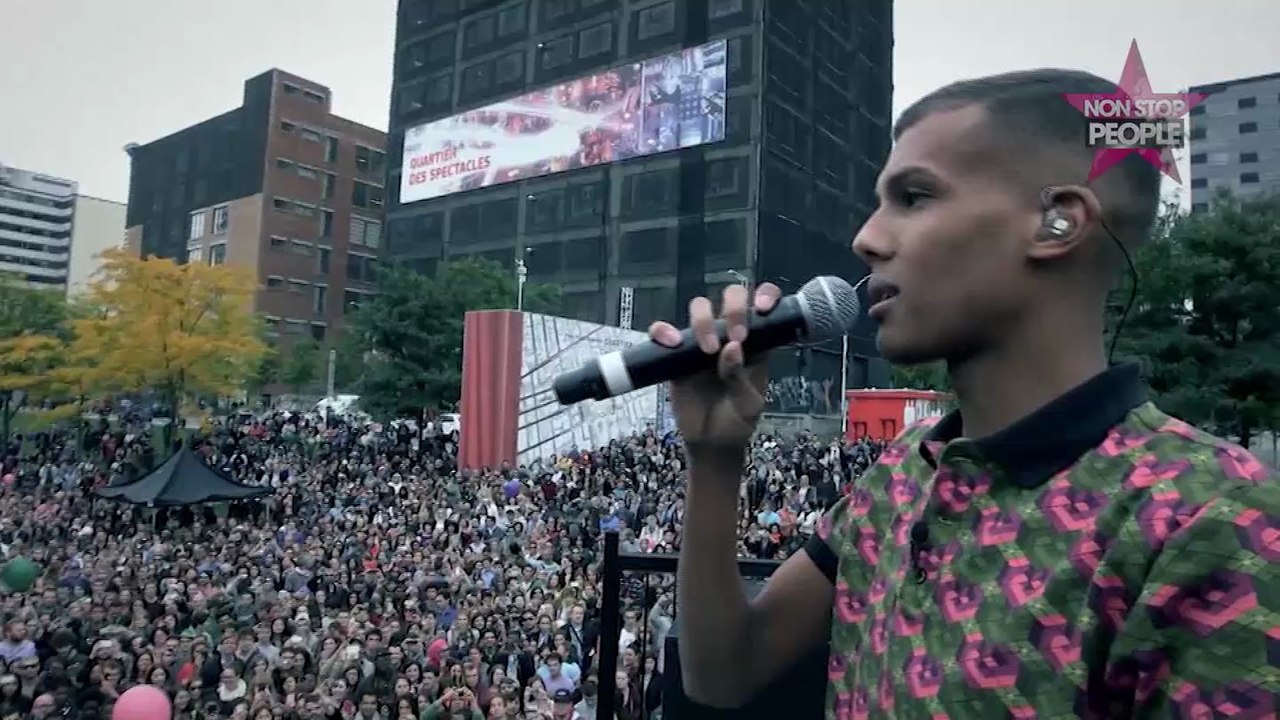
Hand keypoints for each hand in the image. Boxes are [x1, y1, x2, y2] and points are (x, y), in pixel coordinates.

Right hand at [648, 283, 779, 450]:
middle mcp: (730, 334)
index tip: (761, 307)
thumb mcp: (747, 405)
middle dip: (734, 307)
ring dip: (704, 320)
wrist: (710, 443)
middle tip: (736, 336)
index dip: (765, 296)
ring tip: (707, 350)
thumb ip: (740, 378)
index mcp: (757, 342)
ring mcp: (702, 340)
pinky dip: (664, 331)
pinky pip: (664, 332)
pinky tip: (671, 343)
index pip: (764, 307)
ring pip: (700, 308)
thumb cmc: (737, 421)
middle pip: (731, 297)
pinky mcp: (676, 354)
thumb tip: (732, 348)